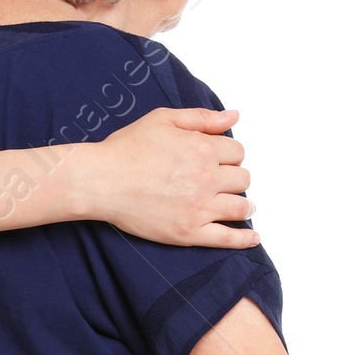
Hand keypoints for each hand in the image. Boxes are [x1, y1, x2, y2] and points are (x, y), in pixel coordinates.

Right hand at [82, 107, 257, 247]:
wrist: (101, 181)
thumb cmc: (126, 149)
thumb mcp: (164, 119)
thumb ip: (202, 118)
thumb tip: (234, 115)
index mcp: (202, 149)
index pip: (237, 151)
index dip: (229, 154)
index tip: (220, 159)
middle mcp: (206, 178)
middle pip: (242, 178)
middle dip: (235, 177)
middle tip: (224, 181)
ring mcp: (199, 208)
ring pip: (240, 207)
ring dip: (244, 204)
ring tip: (241, 205)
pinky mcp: (189, 232)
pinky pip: (226, 238)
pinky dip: (244, 239)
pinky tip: (253, 237)